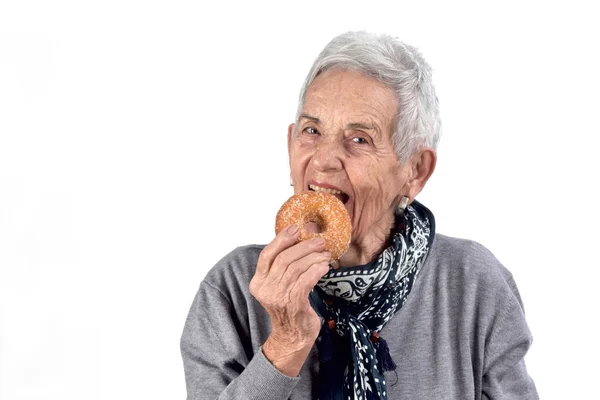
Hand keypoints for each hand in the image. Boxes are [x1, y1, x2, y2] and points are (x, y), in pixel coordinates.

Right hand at [249, 224, 330, 376]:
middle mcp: (265, 288)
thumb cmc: (289, 306)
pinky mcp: (293, 304)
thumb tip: (299, 240)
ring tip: (325, 254)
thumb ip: (282, 267)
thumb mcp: (279, 285)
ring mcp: (278, 297)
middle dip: (304, 246)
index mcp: (258, 281)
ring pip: (296, 268)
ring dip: (314, 258)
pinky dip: (317, 270)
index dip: (281, 239)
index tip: (295, 228)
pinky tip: (324, 267)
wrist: (292, 336)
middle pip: (284, 259)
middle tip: (319, 241)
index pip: (266, 255)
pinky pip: (306, 280)